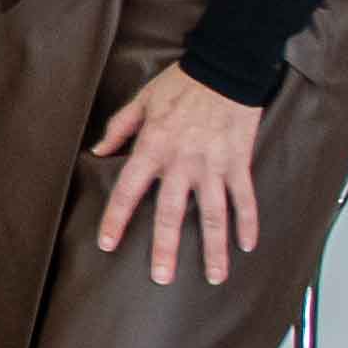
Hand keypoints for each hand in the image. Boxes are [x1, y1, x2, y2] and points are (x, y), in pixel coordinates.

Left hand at [92, 65, 267, 285]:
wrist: (224, 69)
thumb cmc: (181, 84)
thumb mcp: (140, 102)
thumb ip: (118, 129)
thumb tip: (99, 152)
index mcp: (152, 149)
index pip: (128, 192)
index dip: (116, 220)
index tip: (109, 244)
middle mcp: (182, 163)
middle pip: (170, 214)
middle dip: (165, 248)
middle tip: (162, 277)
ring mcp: (213, 166)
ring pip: (212, 216)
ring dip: (213, 249)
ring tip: (214, 277)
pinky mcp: (239, 164)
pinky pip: (244, 199)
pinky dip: (248, 224)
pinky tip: (247, 246)